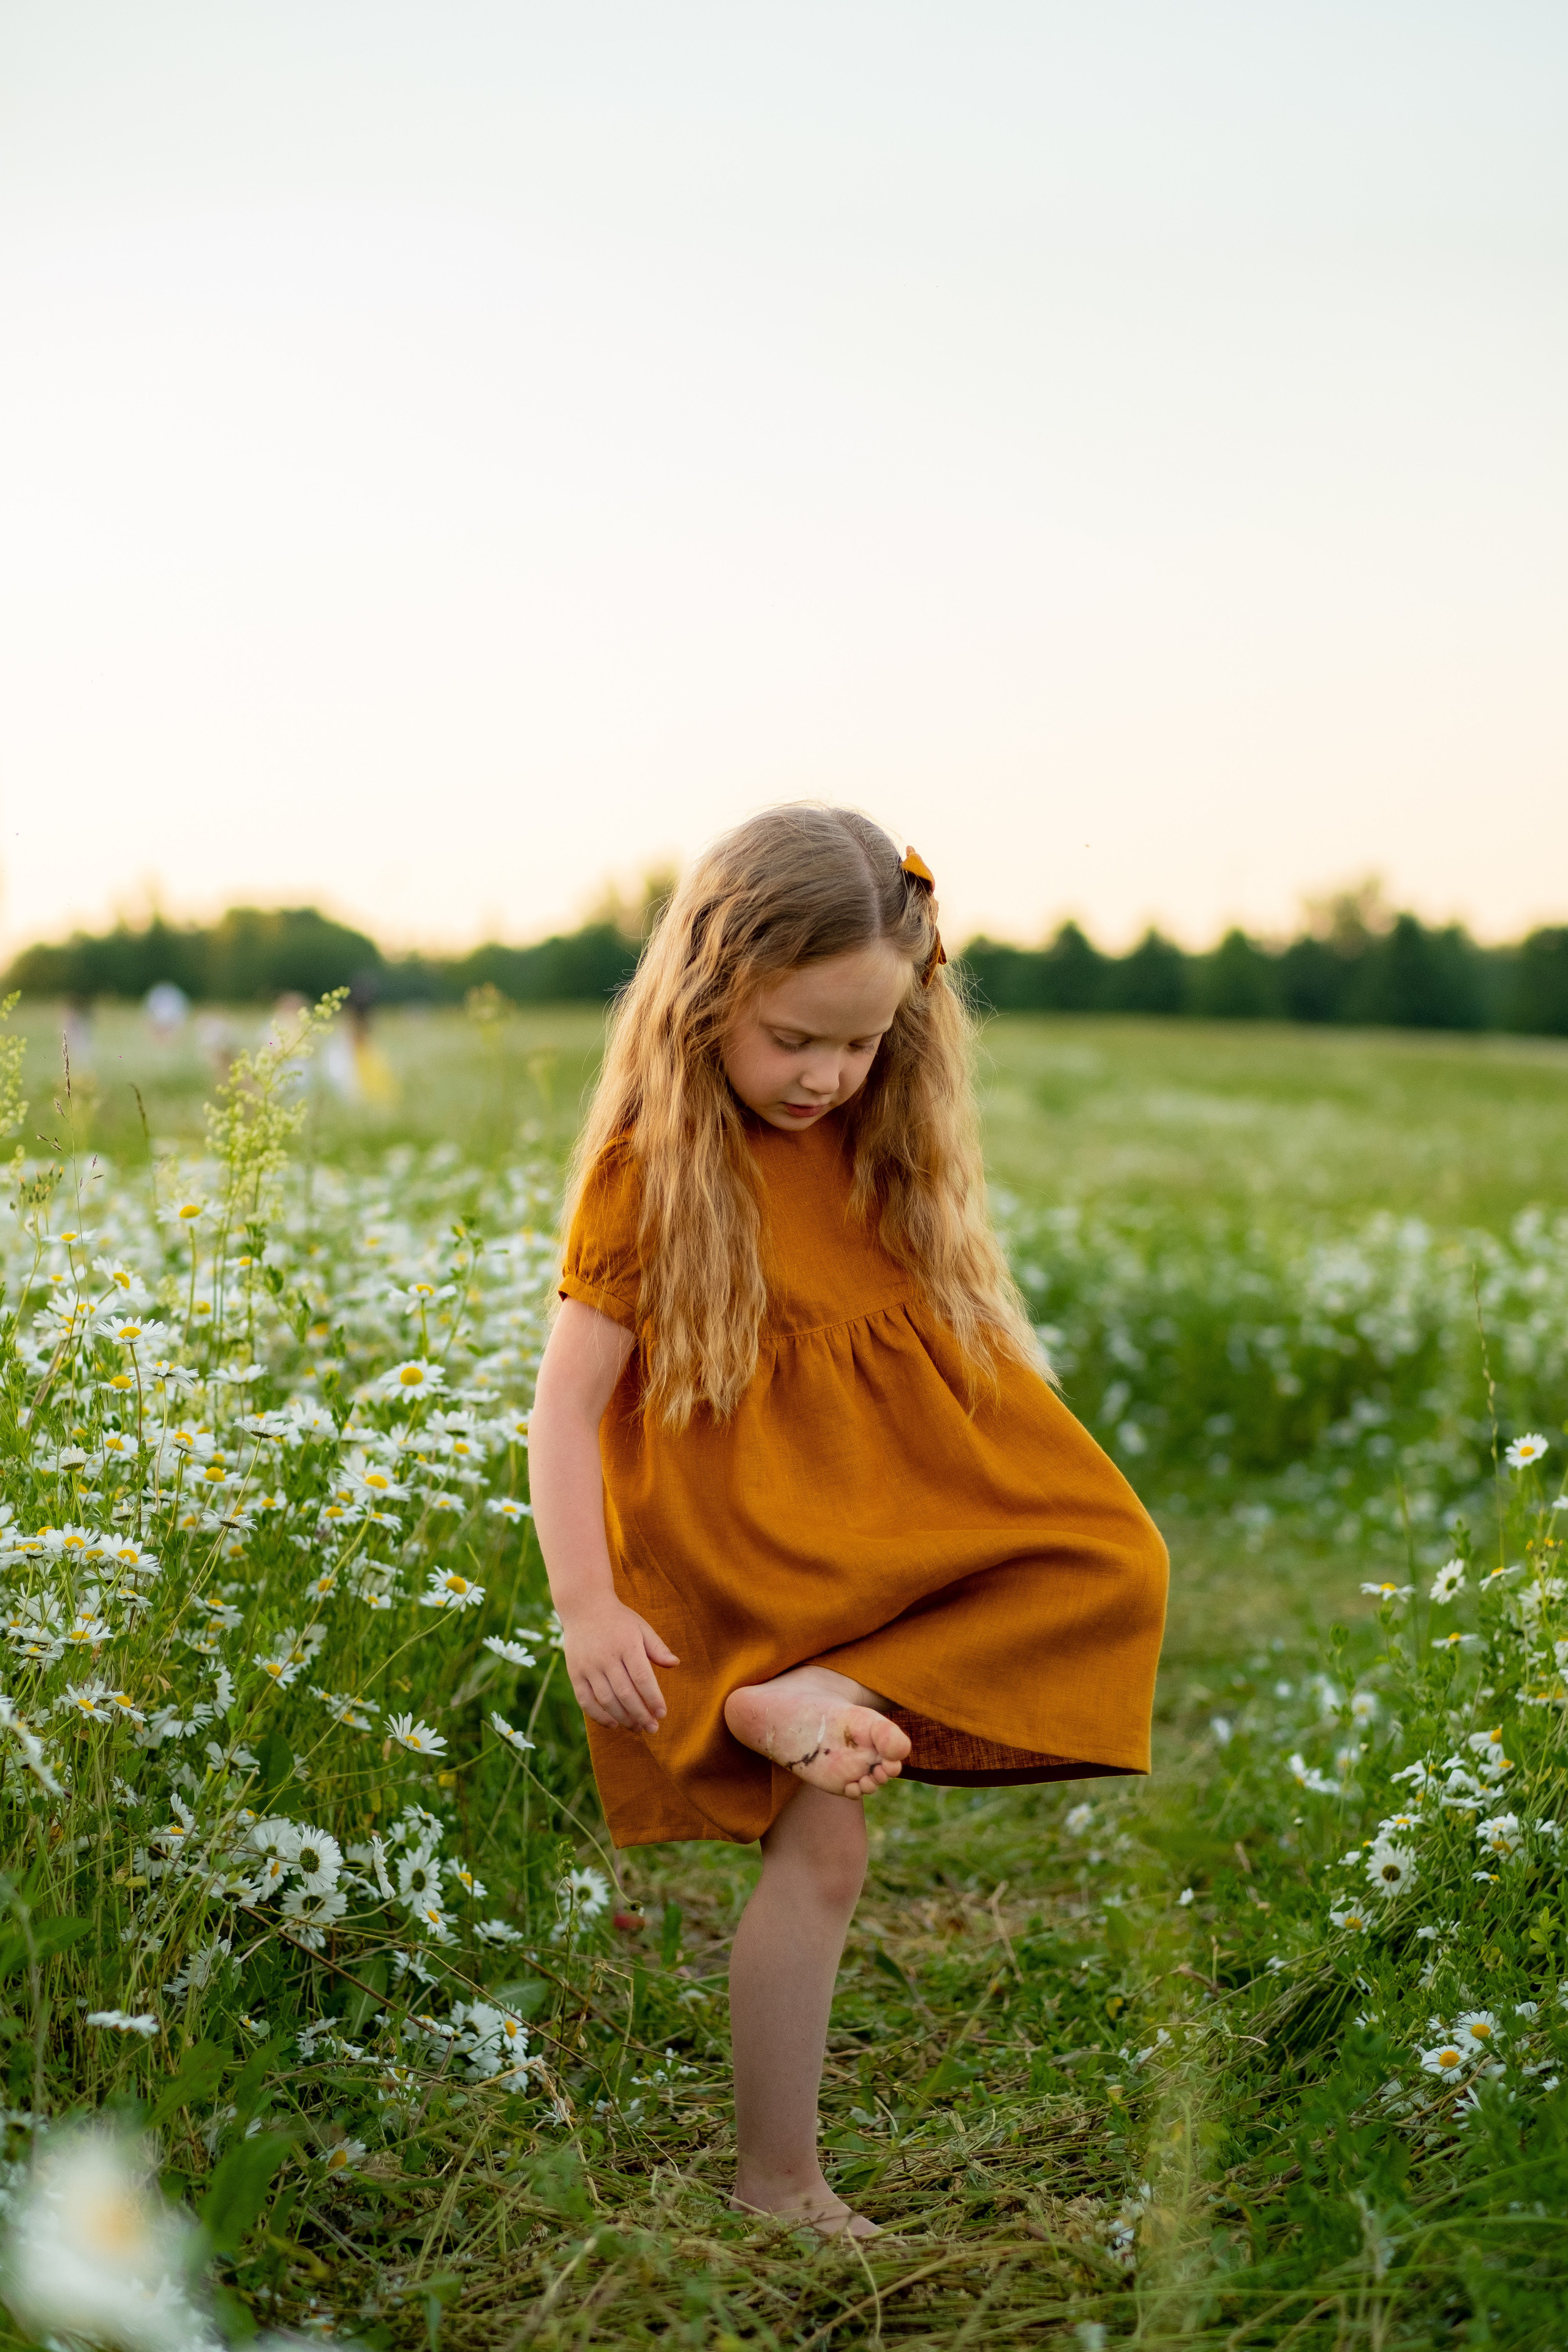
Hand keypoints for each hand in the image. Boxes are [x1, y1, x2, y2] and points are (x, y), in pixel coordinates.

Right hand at [560, 1598, 678, 1733]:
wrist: (583, 1607)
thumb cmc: (618, 1620)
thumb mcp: (641, 1627)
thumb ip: (657, 1647)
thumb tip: (675, 1664)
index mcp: (626, 1644)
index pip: (642, 1678)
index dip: (653, 1698)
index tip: (662, 1714)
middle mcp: (606, 1656)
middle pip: (625, 1693)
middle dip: (641, 1714)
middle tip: (653, 1728)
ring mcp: (588, 1666)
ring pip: (606, 1700)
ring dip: (623, 1718)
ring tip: (637, 1728)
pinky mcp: (575, 1673)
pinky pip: (585, 1700)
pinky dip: (599, 1715)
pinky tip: (613, 1724)